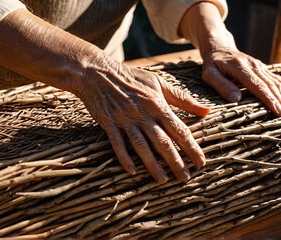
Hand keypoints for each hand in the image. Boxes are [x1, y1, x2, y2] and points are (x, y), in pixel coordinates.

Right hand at [78, 61, 209, 182]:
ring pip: (141, 146)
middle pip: (162, 141)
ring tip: (163, 179)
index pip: (178, 129)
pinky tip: (132, 171)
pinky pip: (117, 143)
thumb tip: (206, 111)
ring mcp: (125, 119)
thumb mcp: (160, 83)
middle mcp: (143, 114)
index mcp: (158, 104)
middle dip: (175, 161)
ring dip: (152, 164)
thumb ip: (182, 98)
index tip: (200, 162)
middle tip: (185, 178)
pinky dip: (124, 158)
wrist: (99, 72)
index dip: (191, 147)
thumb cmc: (132, 77)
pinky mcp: (109, 123)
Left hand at [202, 48, 280, 115]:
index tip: (276, 110)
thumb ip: (222, 86)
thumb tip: (236, 99)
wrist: (219, 49)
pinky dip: (280, 88)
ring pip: (274, 81)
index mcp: (239, 67)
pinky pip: (274, 78)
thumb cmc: (212, 64)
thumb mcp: (210, 75)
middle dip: (278, 100)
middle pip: (269, 84)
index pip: (257, 85)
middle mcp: (252, 65)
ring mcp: (258, 65)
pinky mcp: (261, 68)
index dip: (267, 98)